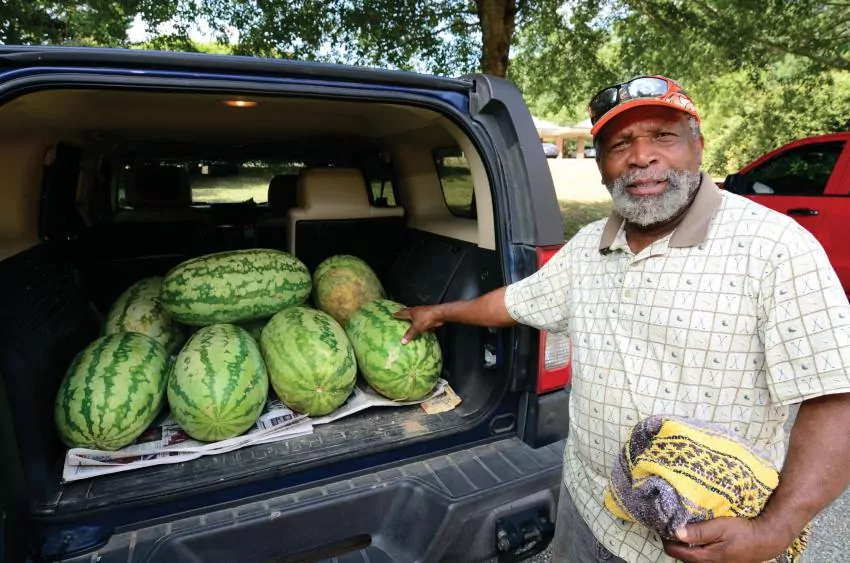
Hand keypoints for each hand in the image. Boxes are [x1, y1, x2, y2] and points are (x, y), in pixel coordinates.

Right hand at [393, 305, 443, 343]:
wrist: (439, 314)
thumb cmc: (426, 318)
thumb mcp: (416, 327)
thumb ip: (410, 334)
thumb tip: (402, 342)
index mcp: (411, 312)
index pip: (402, 313)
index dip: (398, 314)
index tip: (393, 314)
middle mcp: (416, 311)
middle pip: (409, 312)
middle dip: (404, 313)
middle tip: (400, 314)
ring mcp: (423, 313)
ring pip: (416, 316)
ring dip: (413, 318)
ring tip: (409, 321)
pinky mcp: (429, 317)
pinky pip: (423, 321)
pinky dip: (421, 324)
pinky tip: (421, 328)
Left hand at [662, 517, 787, 562]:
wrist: (765, 541)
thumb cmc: (743, 533)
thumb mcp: (720, 528)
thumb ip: (698, 531)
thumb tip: (677, 532)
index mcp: (704, 558)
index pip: (673, 550)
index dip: (665, 536)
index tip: (663, 523)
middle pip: (679, 555)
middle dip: (672, 540)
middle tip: (670, 523)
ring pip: (688, 556)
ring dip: (683, 544)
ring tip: (681, 527)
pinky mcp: (717, 562)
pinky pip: (698, 556)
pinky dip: (693, 547)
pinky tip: (695, 536)